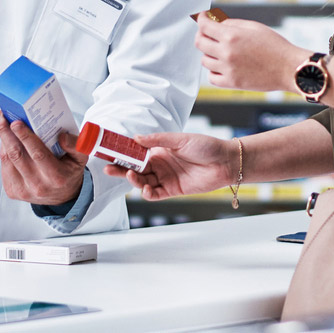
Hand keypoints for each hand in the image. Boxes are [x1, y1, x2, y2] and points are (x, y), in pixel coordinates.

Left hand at [0, 111, 86, 205]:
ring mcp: (23, 190)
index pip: (38, 154)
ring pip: (8, 160)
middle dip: (6, 133)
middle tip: (0, 116)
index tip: (16, 123)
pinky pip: (5, 166)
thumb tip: (62, 136)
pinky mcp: (12, 191)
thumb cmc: (69, 172)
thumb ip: (76, 145)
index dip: (25, 137)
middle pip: (17, 155)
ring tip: (0, 123)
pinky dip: (4, 151)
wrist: (62, 196)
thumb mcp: (81, 158)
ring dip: (3, 139)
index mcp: (56, 176)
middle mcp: (38, 185)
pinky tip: (6, 139)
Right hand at [103, 132, 235, 201]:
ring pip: (142, 182)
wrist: (225, 162)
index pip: (136, 153)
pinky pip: (155, 194)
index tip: (110, 151)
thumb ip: (157, 140)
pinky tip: (146, 189)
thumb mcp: (180, 139)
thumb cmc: (206, 146)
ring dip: (134, 181)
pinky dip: (147, 193)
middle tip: (108, 168)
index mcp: (159, 150)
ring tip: (130, 175)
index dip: (123, 153)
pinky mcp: (173, 190)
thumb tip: (135, 139)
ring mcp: (165, 178)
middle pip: (135, 169)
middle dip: (121, 169)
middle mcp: (160, 165)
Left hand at [194, 13, 311, 92]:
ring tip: (221, 51)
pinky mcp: (232, 83)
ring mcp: (228, 69)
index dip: (201, 19)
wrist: (288, 68)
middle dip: (201, 35)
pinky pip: (212, 77)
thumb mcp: (254, 27)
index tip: (202, 17)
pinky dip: (214, 71)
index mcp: (232, 36)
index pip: (205, 26)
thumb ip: (232, 24)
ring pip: (205, 60)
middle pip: (200, 43)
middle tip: (207, 33)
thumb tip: (216, 23)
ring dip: (209, 54)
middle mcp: (226, 52)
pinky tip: (222, 66)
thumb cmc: (275, 46)